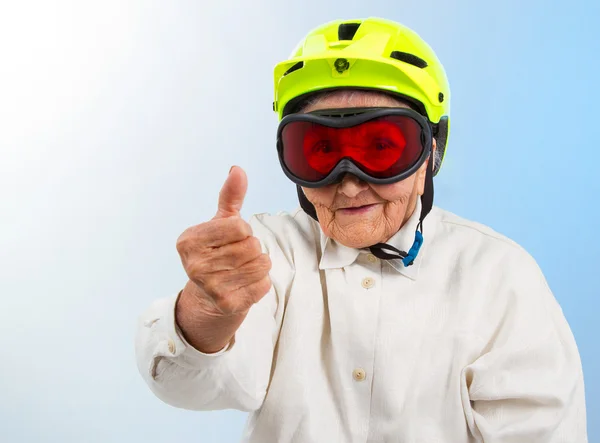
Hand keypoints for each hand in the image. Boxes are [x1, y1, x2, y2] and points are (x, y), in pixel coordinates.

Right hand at [176, 166, 271, 315]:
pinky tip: (245, 284)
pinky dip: (261, 283)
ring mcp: (210, 287)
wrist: (209, 299)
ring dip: (259, 264)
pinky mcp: (227, 304)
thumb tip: (237, 170)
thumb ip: (230, 196)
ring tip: (243, 269)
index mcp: (189, 241)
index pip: (239, 226)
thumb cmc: (217, 254)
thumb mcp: (220, 223)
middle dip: (252, 248)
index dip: (243, 231)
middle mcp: (195, 265)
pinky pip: (263, 284)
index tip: (231, 239)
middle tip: (238, 257)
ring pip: (261, 264)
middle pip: (252, 246)